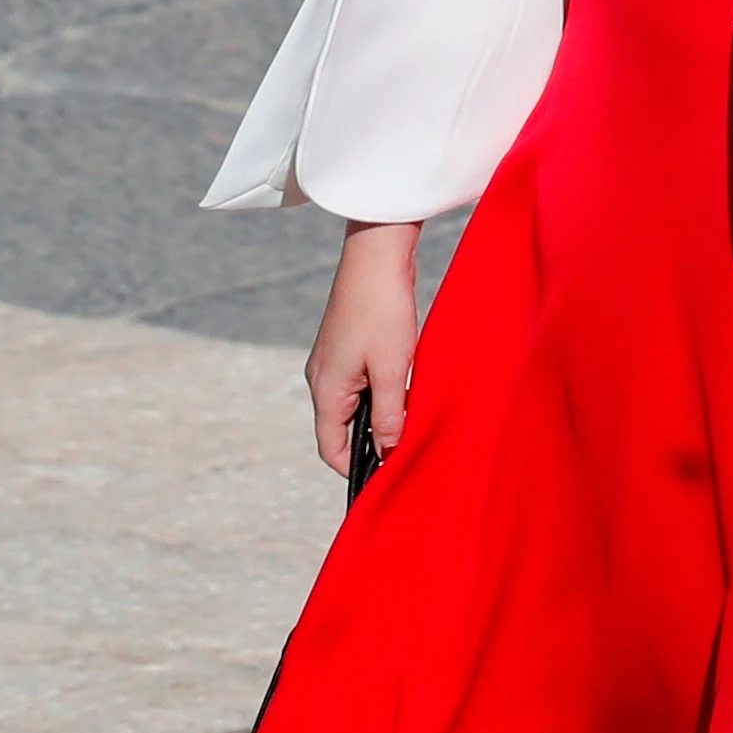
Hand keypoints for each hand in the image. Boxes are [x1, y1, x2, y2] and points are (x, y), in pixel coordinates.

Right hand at [307, 221, 422, 480]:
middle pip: (341, 430)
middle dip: (371, 444)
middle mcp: (321, 379)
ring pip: (353, 407)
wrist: (376, 254)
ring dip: (379, 416)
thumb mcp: (392, 369)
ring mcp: (332, 363)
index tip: (389, 478)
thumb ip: (389, 416)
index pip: (332, 450)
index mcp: (326, 389)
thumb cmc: (383, 309)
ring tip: (410, 419)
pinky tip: (405, 388)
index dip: (358, 470)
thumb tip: (388, 453)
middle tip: (407, 451)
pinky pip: (359, 385)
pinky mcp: (346, 347)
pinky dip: (380, 394)